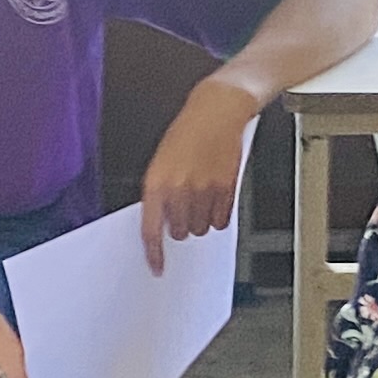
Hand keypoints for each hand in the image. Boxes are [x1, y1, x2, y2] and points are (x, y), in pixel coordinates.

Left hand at [137, 80, 260, 272]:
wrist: (216, 111)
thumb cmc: (187, 132)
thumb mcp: (162, 160)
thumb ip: (160, 192)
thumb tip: (162, 221)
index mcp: (156, 182)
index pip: (151, 229)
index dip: (154, 253)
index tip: (156, 267)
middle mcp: (179, 189)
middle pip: (180, 232)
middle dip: (181, 225)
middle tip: (185, 207)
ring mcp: (204, 190)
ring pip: (201, 229)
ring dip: (200, 220)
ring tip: (201, 196)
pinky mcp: (226, 189)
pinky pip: (221, 220)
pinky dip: (218, 215)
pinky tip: (215, 197)